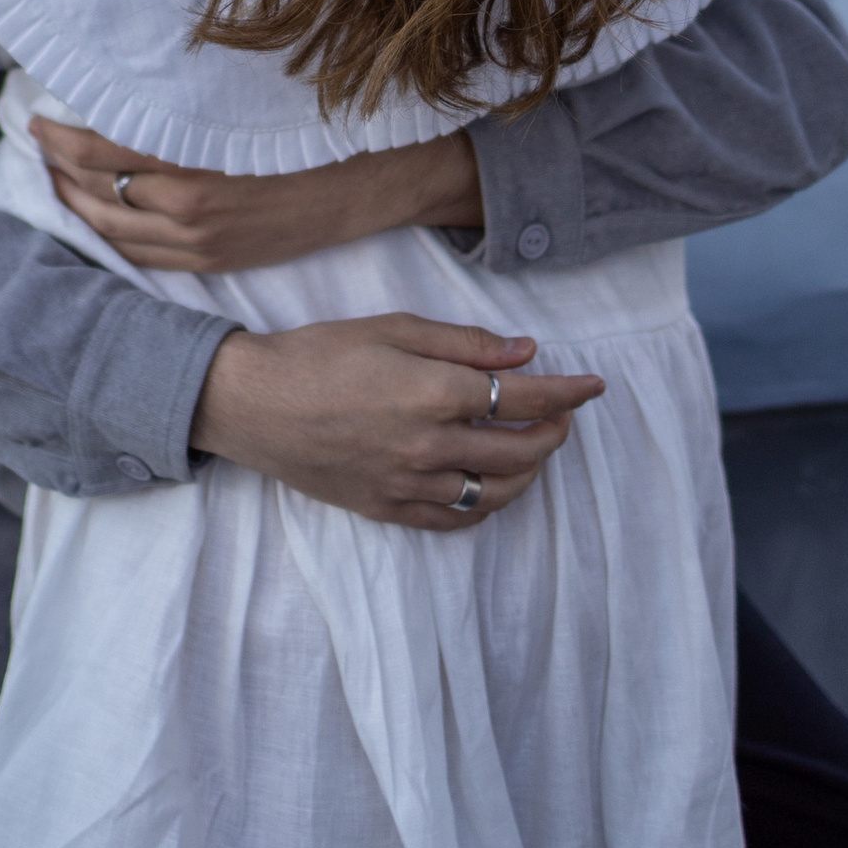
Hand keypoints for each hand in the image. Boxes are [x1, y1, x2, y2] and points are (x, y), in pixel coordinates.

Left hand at [31, 117, 479, 272]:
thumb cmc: (307, 124)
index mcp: (192, 155)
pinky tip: (93, 217)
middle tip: (35, 141)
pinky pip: (141, 255)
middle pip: (95, 190)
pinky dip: (107, 235)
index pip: (98, 149)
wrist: (368, 177)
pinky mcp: (214, 259)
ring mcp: (199, 240)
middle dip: (57, 166)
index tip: (35, 117)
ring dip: (73, 202)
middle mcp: (188, 205)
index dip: (58, 136)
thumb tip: (123, 82)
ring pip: (111, 228)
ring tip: (52, 177)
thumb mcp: (240, 99)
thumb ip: (181, 101)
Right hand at [192, 319, 601, 531]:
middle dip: (555, 430)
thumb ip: (464, 343)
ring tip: (534, 449)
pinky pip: (455, 519)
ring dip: (529, 471)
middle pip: (521, 449)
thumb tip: (526, 351)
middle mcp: (431, 446)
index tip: (594, 386)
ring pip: (496, 492)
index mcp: (435, 393)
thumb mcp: (393, 328)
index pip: (525, 397)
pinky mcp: (388, 509)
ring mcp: (410, 484)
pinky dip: (486, 506)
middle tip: (563, 413)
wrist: (253, 404)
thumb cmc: (319, 354)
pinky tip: (491, 487)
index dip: (568, 392)